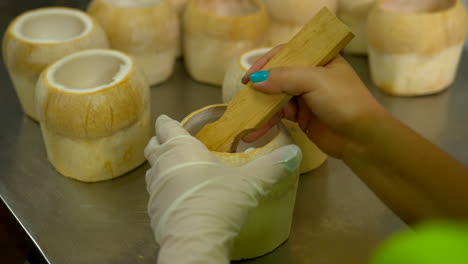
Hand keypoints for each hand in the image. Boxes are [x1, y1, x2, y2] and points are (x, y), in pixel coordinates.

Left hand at [144, 115, 300, 263]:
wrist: (195, 241)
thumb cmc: (218, 202)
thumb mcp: (250, 182)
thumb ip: (271, 166)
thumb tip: (294, 152)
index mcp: (181, 149)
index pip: (167, 127)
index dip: (168, 122)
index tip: (170, 120)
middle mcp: (163, 165)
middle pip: (153, 146)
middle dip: (161, 142)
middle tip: (173, 143)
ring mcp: (154, 190)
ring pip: (152, 171)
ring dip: (161, 167)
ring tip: (177, 170)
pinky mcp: (153, 212)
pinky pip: (155, 195)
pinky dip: (165, 191)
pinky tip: (181, 198)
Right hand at [242, 46, 384, 157]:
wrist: (361, 138)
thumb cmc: (343, 101)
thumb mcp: (314, 81)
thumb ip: (283, 78)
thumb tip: (255, 81)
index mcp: (319, 59)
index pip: (287, 53)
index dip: (266, 62)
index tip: (249, 76)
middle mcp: (311, 76)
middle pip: (278, 76)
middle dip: (260, 87)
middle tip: (244, 97)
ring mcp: (306, 97)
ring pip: (276, 97)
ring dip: (261, 108)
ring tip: (246, 119)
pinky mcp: (302, 117)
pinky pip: (279, 115)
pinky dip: (266, 122)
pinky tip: (255, 131)